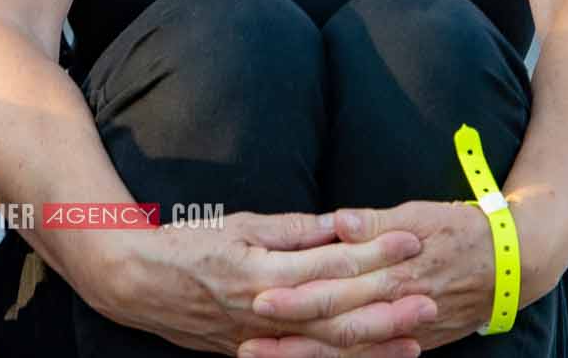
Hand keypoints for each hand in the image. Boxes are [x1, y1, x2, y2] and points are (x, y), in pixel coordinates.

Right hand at [81, 211, 434, 356]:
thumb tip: (342, 223)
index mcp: (261, 273)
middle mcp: (265, 313)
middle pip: (337, 314)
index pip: (329, 264)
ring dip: (375, 344)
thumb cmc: (187, 245)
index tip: (410, 240)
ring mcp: (260, 341)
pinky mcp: (254, 355)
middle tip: (430, 296)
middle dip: (388, 306)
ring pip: (327, 349)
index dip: (373, 253)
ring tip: (417, 336)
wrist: (137, 284)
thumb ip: (293, 229)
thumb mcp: (239, 225)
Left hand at [244, 202, 492, 355]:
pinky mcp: (414, 341)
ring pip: (347, 350)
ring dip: (303, 356)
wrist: (513, 264)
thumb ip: (377, 222)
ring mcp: (405, 330)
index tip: (259, 295)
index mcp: (393, 270)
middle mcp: (397, 306)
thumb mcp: (421, 214)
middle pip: (334, 326)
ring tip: (260, 357)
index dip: (297, 295)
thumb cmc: (462, 229)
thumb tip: (340, 222)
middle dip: (289, 336)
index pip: (336, 286)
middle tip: (245, 339)